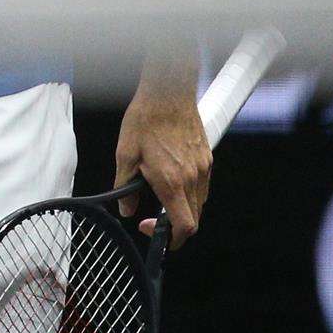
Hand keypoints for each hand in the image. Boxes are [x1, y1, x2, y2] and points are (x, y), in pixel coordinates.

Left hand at [114, 75, 210, 248]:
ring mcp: (203, 168)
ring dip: (183, 209)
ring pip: (200, 203)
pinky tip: (174, 180)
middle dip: (175, 226)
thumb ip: (125, 187)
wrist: (168, 93)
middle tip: (154, 219)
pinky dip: (191, 193)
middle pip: (193, 219)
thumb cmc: (146, 119)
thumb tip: (125, 209)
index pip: (184, 226)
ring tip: (162, 198)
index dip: (171, 239)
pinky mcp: (207, 158)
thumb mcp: (125, 154)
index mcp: (172, 181)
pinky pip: (203, 186)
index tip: (152, 231)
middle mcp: (192, 178)